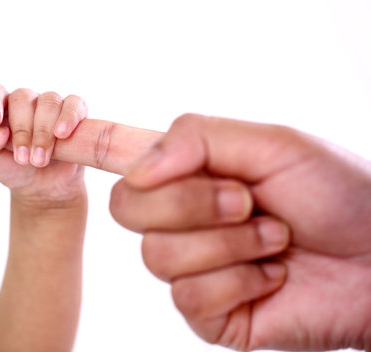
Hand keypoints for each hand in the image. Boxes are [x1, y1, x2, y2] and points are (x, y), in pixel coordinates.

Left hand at [0, 85, 87, 203]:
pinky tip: (62, 134)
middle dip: (22, 130)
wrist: (44, 189)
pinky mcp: (75, 114)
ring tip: (40, 159)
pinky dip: (69, 117)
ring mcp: (52, 106)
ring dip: (43, 131)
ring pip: (49, 101)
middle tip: (23, 159)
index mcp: (3, 108)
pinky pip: (75, 104)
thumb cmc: (14, 169)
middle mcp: (28, 102)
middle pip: (23, 98)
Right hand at [110, 114, 370, 350]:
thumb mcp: (271, 143)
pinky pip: (190, 297)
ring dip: (228, 244)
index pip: (125, 168)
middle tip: (246, 200)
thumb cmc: (335, 192)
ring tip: (274, 238)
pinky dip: (240, 281)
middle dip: (191, 203)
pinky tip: (272, 275)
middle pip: (127, 210)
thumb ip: (196, 138)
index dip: (116, 160)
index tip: (118, 152)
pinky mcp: (208, 312)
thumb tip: (137, 170)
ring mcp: (192, 267)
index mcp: (190, 175)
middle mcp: (181, 220)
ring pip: (159, 256)